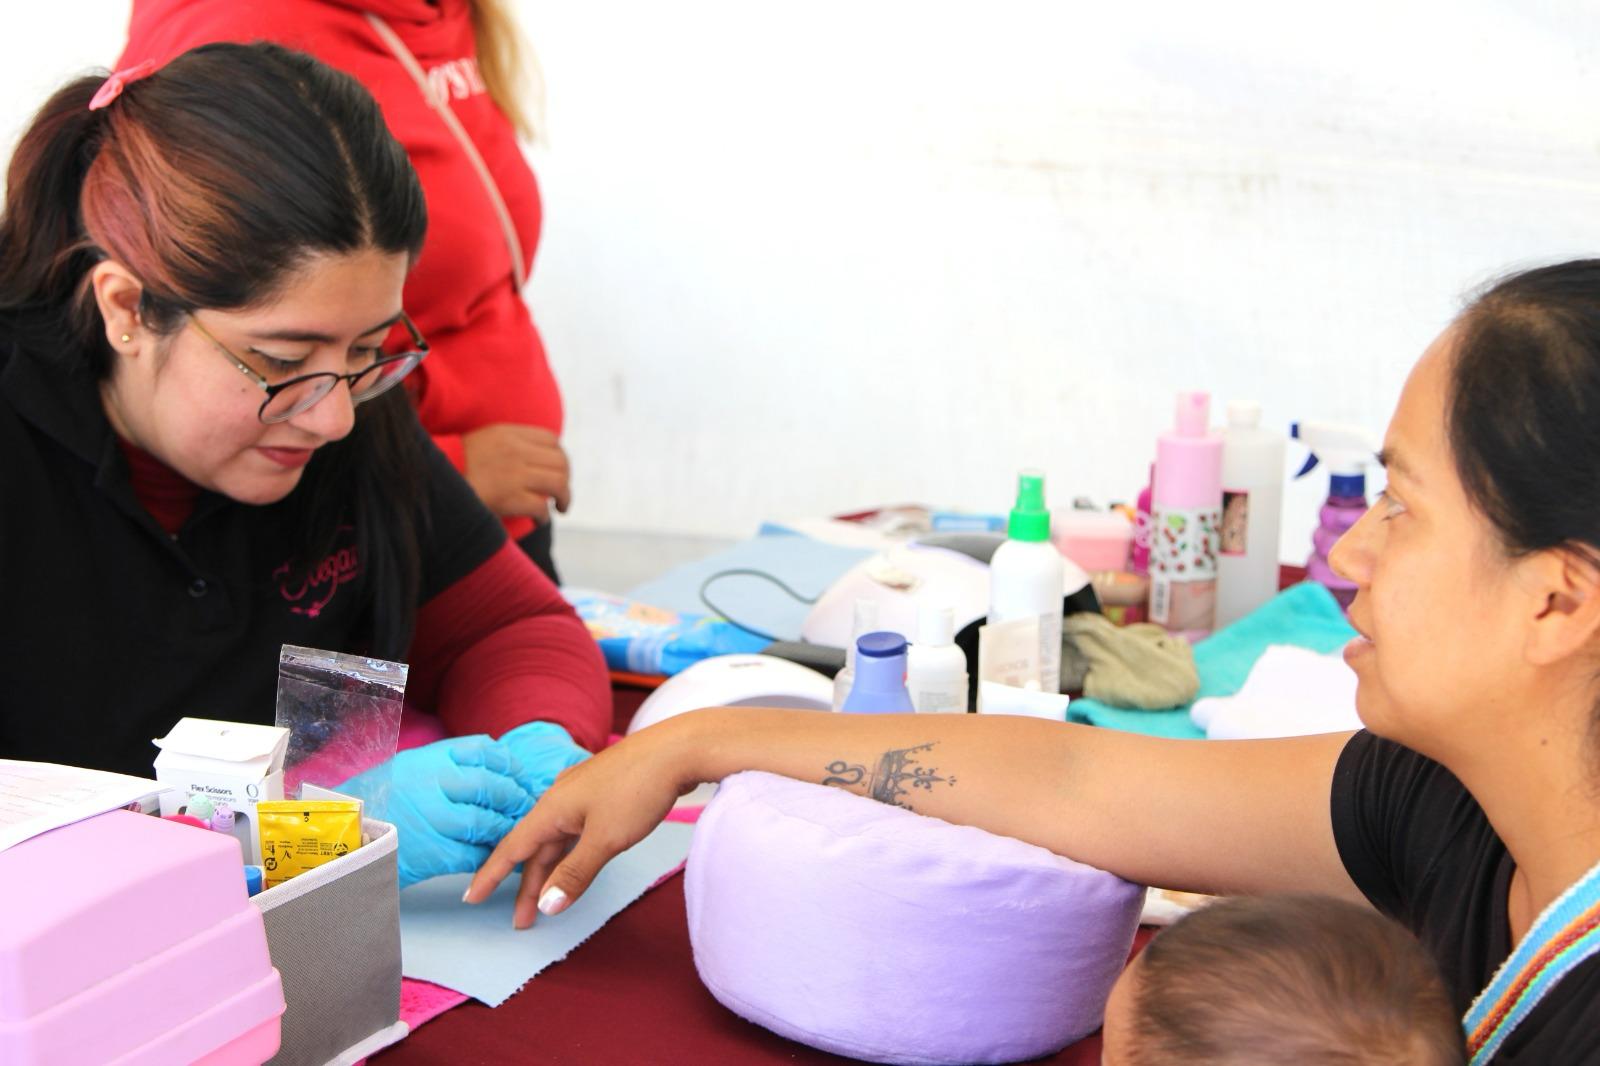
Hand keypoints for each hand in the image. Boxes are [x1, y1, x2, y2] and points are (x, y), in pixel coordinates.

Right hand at [340, 735, 535, 888]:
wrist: (337, 835)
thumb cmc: (376, 802)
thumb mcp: (409, 768)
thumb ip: (447, 766)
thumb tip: (493, 772)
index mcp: (430, 758)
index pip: (485, 752)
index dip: (509, 766)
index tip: (519, 778)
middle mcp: (434, 783)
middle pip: (492, 787)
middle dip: (514, 799)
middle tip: (525, 808)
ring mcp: (433, 818)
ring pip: (486, 821)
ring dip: (504, 830)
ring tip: (510, 834)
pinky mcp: (432, 852)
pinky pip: (472, 854)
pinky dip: (485, 856)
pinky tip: (489, 856)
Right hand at [462, 423, 570, 522]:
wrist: (431, 480)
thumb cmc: (453, 465)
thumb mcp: (481, 441)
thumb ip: (506, 444)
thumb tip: (531, 458)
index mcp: (508, 433)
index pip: (551, 440)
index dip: (559, 457)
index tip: (557, 471)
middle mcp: (515, 450)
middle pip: (561, 462)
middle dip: (566, 480)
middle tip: (561, 494)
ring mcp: (514, 473)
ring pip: (558, 483)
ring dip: (565, 497)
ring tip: (561, 507)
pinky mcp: (510, 497)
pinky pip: (541, 506)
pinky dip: (545, 516)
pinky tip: (539, 520)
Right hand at [465, 721, 696, 926]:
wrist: (678, 749)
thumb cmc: (639, 789)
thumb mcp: (605, 839)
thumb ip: (575, 874)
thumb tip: (547, 906)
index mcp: (552, 807)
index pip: (512, 848)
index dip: (490, 875)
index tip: (470, 898)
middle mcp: (561, 797)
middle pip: (536, 848)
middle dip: (527, 885)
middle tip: (522, 921)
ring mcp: (583, 792)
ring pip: (558, 839)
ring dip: (551, 870)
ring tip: (548, 901)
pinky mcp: (604, 791)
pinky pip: (576, 829)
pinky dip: (571, 853)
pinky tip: (575, 864)